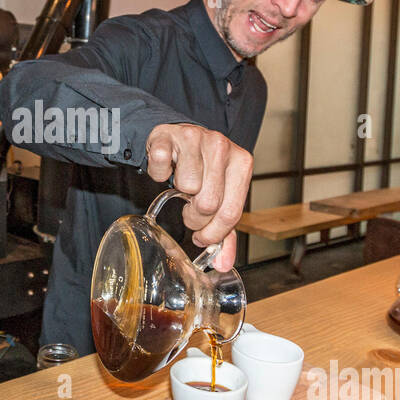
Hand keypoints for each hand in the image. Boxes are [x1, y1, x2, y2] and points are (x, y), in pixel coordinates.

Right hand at [144, 123, 252, 270]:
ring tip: (182, 187)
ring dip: (178, 194)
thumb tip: (222, 264)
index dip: (213, 234)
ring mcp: (193, 137)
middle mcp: (221, 145)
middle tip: (190, 212)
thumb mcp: (221, 197)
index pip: (230, 212)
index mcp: (242, 162)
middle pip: (208, 203)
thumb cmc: (204, 170)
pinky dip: (157, 175)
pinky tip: (167, 169)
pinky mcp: (166, 135)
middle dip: (195, 217)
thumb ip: (224, 232)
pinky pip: (159, 169)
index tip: (202, 238)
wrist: (180, 137)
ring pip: (185, 186)